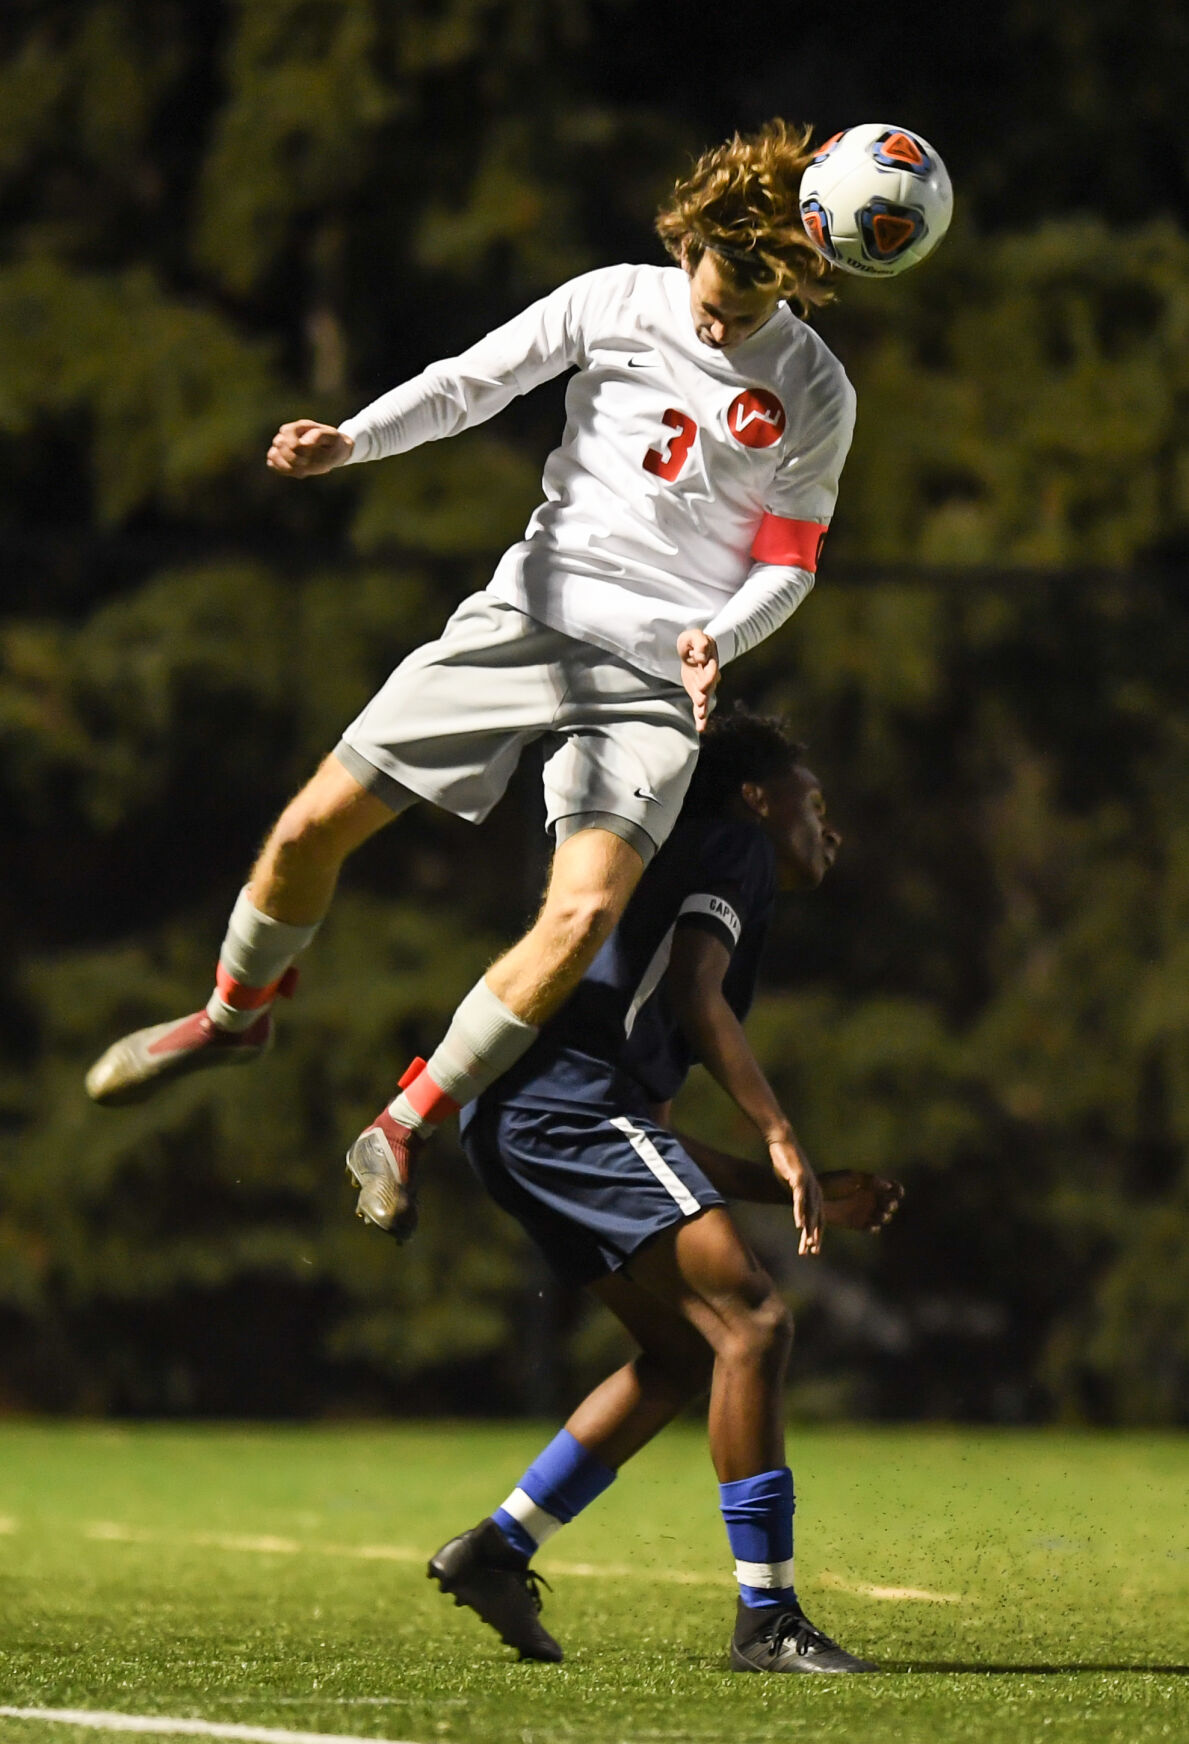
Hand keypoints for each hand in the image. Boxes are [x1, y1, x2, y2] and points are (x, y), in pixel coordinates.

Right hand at [266, 419, 352, 476]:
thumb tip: (304, 442)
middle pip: (278, 444)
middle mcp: (287, 434)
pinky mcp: (281, 457)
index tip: (307, 458)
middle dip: (292, 458)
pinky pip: (272, 464)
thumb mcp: (333, 437)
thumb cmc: (334, 443)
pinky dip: (283, 470)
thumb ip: (319, 435)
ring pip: (272, 455)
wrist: (334, 450)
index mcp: (300, 426)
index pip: (287, 434)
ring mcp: (282, 446)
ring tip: (300, 470)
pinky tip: (297, 472)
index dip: (294, 449)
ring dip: (285, 466)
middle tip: (306, 464)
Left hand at [676, 628, 719, 733]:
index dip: (707, 679)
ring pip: (706, 698)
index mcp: (711, 661)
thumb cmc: (693, 640)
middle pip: (710, 687)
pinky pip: (700, 706)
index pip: (711, 671)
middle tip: (701, 703)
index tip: (702, 686)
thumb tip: (701, 657)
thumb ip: (700, 643)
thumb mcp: (694, 636)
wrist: (693, 648)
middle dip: (706, 695)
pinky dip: (701, 717)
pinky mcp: (698, 692)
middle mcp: (711, 676)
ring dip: (704, 708)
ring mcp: (705, 685)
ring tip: (701, 716)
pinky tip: (701, 728)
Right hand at [768, 1139, 822, 1255]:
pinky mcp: (798, 1179)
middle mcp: (815, 1191)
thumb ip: (794, 1195)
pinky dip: (800, 1213)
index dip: (816, 1235)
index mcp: (814, 1193)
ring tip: (808, 1244)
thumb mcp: (791, 1182)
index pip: (818, 1219)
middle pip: (817, 1219)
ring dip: (810, 1229)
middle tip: (813, 1254)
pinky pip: (800, 1200)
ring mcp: (808, 1185)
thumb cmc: (786, 1162)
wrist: (783, 1141)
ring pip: (811, 1212)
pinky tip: (799, 1225)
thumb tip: (792, 1206)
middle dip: (815, 1237)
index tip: (811, 1251)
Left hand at [819, 1170, 903, 1232]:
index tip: (897, 1193)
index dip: (898, 1191)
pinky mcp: (858, 1224)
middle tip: (886, 1205)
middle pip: (891, 1204)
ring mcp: (865, 1212)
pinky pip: (872, 1228)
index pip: (893, 1188)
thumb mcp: (851, 1177)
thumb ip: (870, 1180)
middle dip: (891, 1205)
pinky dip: (875, 1227)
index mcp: (872, 1185)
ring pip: (884, 1217)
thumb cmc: (832, 1183)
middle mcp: (871, 1199)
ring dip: (885, 1216)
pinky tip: (872, 1225)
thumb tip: (889, 1184)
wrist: (814, 1198)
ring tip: (880, 1215)